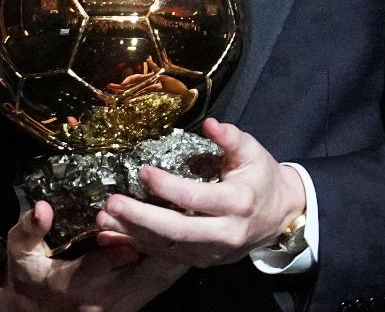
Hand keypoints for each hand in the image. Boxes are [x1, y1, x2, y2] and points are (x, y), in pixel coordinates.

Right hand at [0, 200, 187, 311]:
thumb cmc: (30, 278)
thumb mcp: (21, 254)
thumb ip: (29, 231)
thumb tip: (41, 209)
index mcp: (77, 284)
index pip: (106, 263)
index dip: (125, 239)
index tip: (145, 216)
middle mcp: (106, 299)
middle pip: (146, 274)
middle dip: (168, 245)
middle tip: (190, 213)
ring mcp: (123, 306)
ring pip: (159, 282)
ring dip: (179, 255)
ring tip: (201, 225)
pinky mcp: (134, 306)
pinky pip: (160, 286)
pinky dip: (174, 265)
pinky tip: (191, 243)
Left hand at [93, 118, 305, 267]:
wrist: (280, 216)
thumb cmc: (262, 178)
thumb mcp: (253, 152)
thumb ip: (231, 138)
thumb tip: (210, 123)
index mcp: (238, 203)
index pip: (196, 198)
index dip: (167, 186)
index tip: (143, 171)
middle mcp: (225, 233)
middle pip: (177, 230)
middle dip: (141, 218)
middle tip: (112, 203)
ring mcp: (213, 252)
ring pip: (168, 247)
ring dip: (133, 234)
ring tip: (104, 219)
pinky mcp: (203, 260)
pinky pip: (167, 256)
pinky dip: (139, 246)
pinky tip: (114, 236)